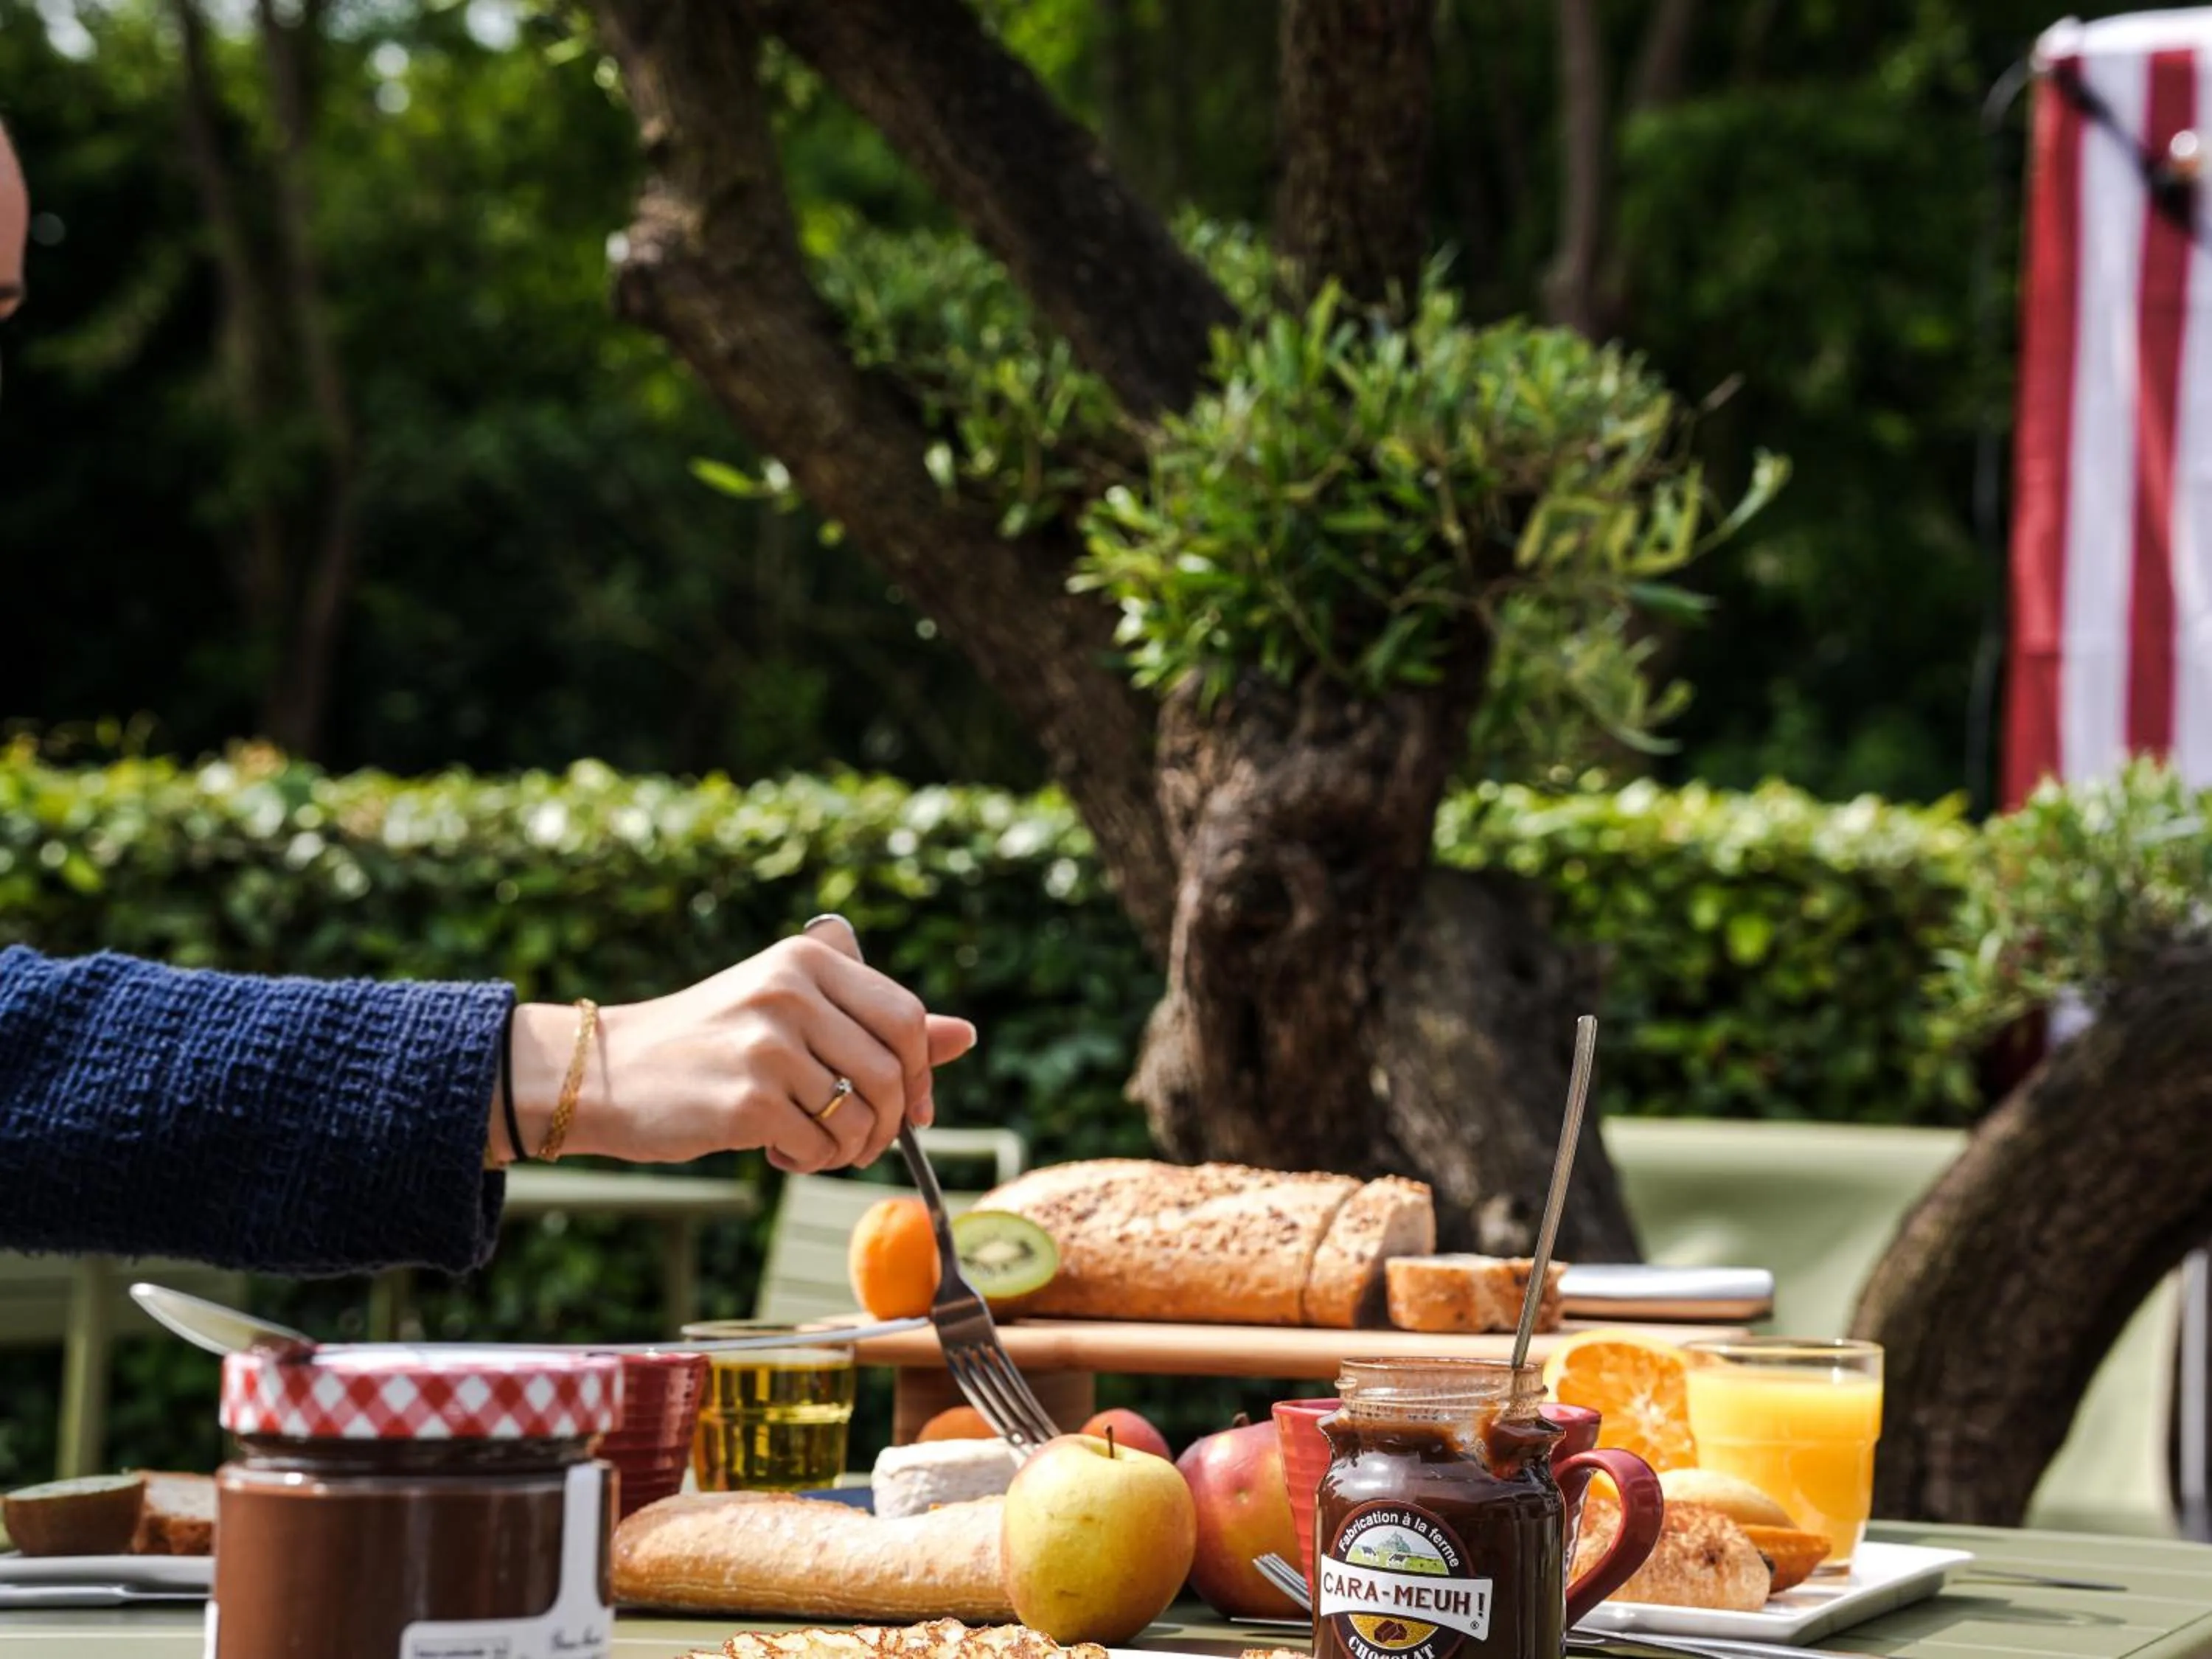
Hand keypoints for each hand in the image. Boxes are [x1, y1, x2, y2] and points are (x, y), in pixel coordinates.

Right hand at [505, 936, 976, 1172]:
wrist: (608, 1072)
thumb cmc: (710, 1044)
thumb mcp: (792, 1012)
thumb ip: (876, 1022)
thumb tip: (967, 1035)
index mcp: (808, 960)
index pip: (907, 1017)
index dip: (920, 1072)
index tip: (914, 1107)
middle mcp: (792, 992)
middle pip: (892, 1071)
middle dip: (890, 1120)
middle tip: (860, 1139)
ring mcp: (769, 1045)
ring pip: (861, 1116)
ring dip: (848, 1148)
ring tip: (810, 1142)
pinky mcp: (747, 1099)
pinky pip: (819, 1147)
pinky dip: (807, 1160)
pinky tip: (770, 1147)